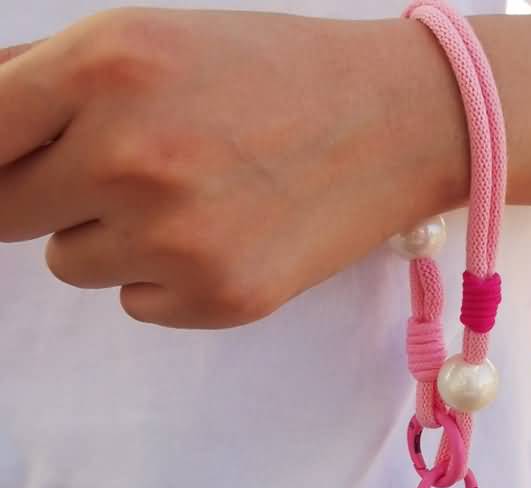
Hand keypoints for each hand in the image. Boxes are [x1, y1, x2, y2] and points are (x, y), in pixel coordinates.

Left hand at [0, 8, 468, 327]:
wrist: (392, 124)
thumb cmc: (273, 75)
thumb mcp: (152, 41)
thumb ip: (46, 80)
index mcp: (107, 68)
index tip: (11, 170)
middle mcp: (132, 157)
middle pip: (7, 214)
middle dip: (42, 197)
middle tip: (107, 176)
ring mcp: (178, 239)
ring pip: (73, 262)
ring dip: (110, 238)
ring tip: (191, 201)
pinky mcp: (219, 298)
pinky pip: (137, 302)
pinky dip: (165, 279)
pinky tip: (224, 238)